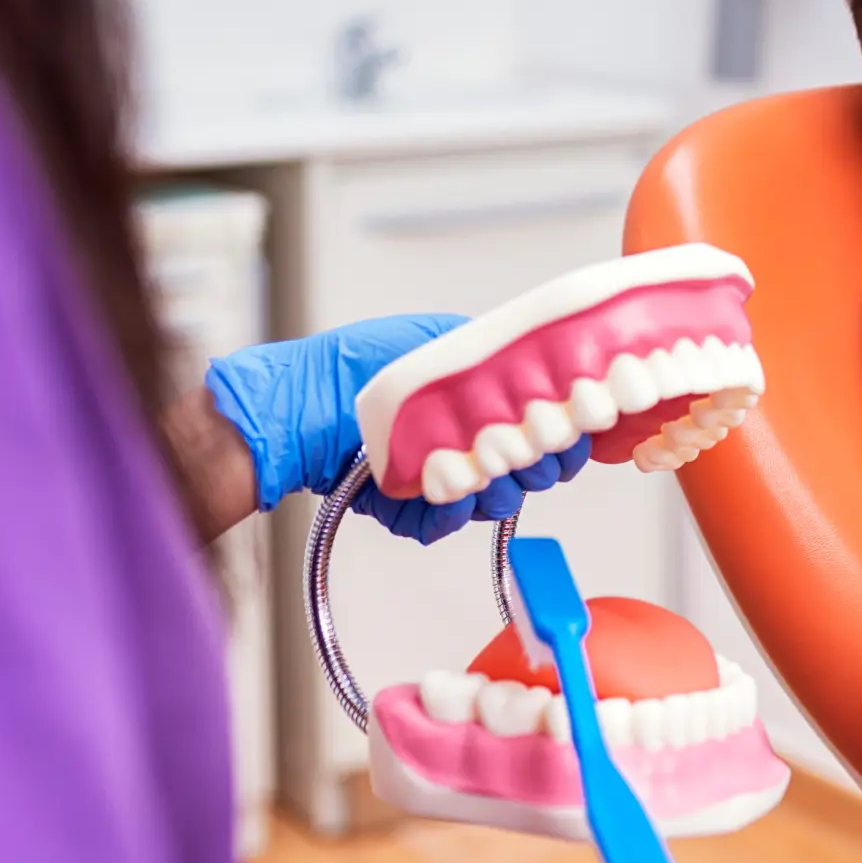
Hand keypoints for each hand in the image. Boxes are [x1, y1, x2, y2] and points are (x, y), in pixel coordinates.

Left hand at [204, 315, 590, 543]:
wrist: (298, 408)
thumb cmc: (361, 365)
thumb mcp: (435, 339)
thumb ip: (492, 353)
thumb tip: (542, 363)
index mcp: (480, 397)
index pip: (545, 426)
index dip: (560, 437)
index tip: (563, 438)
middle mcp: (466, 437)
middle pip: (529, 469)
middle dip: (526, 466)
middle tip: (506, 452)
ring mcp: (441, 474)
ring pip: (493, 501)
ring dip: (485, 491)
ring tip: (458, 472)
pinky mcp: (411, 507)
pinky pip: (444, 523)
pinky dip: (441, 516)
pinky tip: (432, 498)